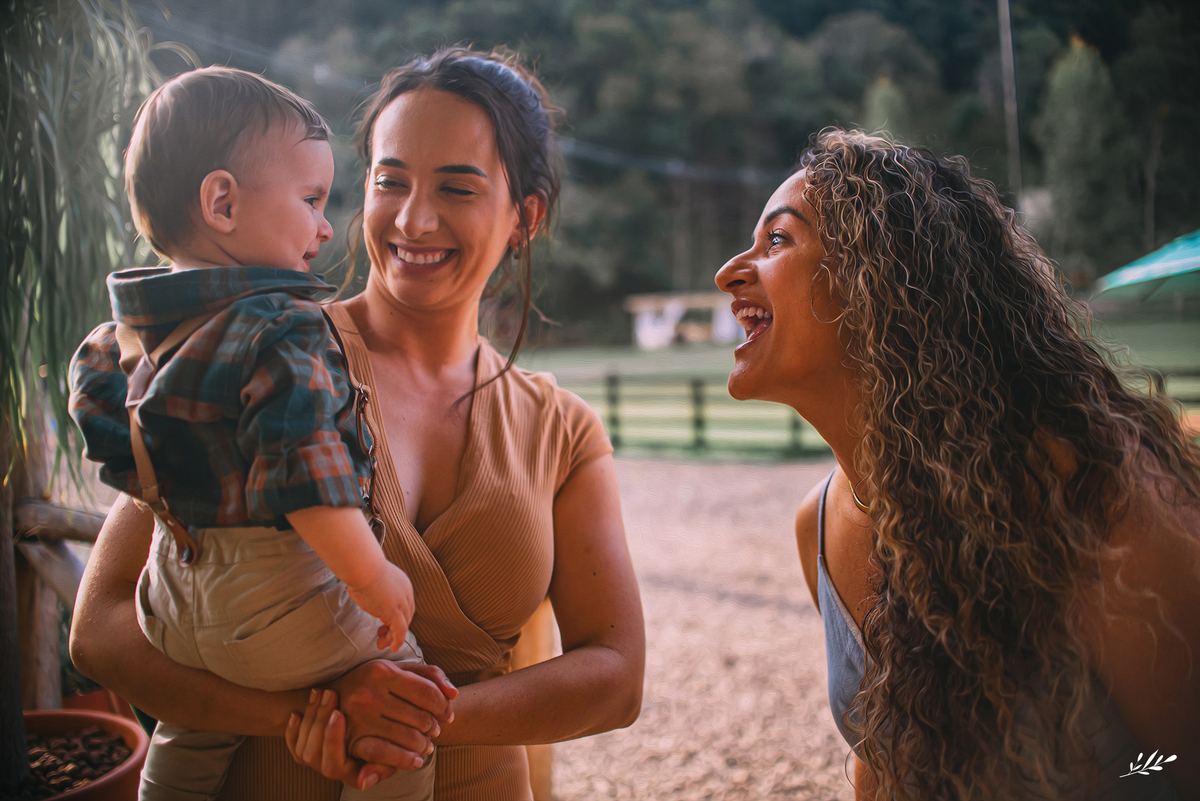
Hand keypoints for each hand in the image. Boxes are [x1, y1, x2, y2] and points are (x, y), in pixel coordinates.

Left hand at [285, 688, 396, 790]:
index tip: (338, 714)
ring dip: (311, 716)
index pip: (333, 763)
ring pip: (303, 744)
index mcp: (349, 773)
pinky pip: (293, 742)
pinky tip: (298, 712)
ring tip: (322, 692)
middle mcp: (329, 768)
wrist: (380, 727)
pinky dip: (293, 728)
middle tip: (330, 694)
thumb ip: (389, 761)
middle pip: (313, 752)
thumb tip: (367, 781)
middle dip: (320, 720)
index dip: (332, 739)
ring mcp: (316, 759)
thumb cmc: (394, 742)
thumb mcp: (395, 752)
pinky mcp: (306, 747)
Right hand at [330, 660, 457, 767]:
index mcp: (382, 671)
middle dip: (434, 727)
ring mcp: (359, 717)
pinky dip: (406, 760)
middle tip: (435, 731)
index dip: (444, 707)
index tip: (448, 715)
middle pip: (420, 717)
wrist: (329, 697)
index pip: (427, 693)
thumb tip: (454, 694)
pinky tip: (415, 760)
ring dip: (424, 745)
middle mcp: (369, 693)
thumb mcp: (396, 669)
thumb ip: (429, 675)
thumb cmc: (371, 681)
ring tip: (427, 745)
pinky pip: (386, 754)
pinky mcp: (352, 738)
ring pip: (408, 737)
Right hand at [346, 563, 414, 651]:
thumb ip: (372, 586)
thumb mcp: (372, 577)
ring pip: (402, 625)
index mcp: (403, 584)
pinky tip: (392, 648)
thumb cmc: (362, 569)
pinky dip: (397, 641)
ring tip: (381, 644)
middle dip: (394, 628)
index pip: (405, 605)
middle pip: (405, 616)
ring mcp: (402, 603)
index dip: (397, 617)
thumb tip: (359, 587)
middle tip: (381, 636)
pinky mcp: (394, 612)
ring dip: (392, 637)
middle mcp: (406, 594)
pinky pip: (400, 631)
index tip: (384, 624)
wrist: (363, 567)